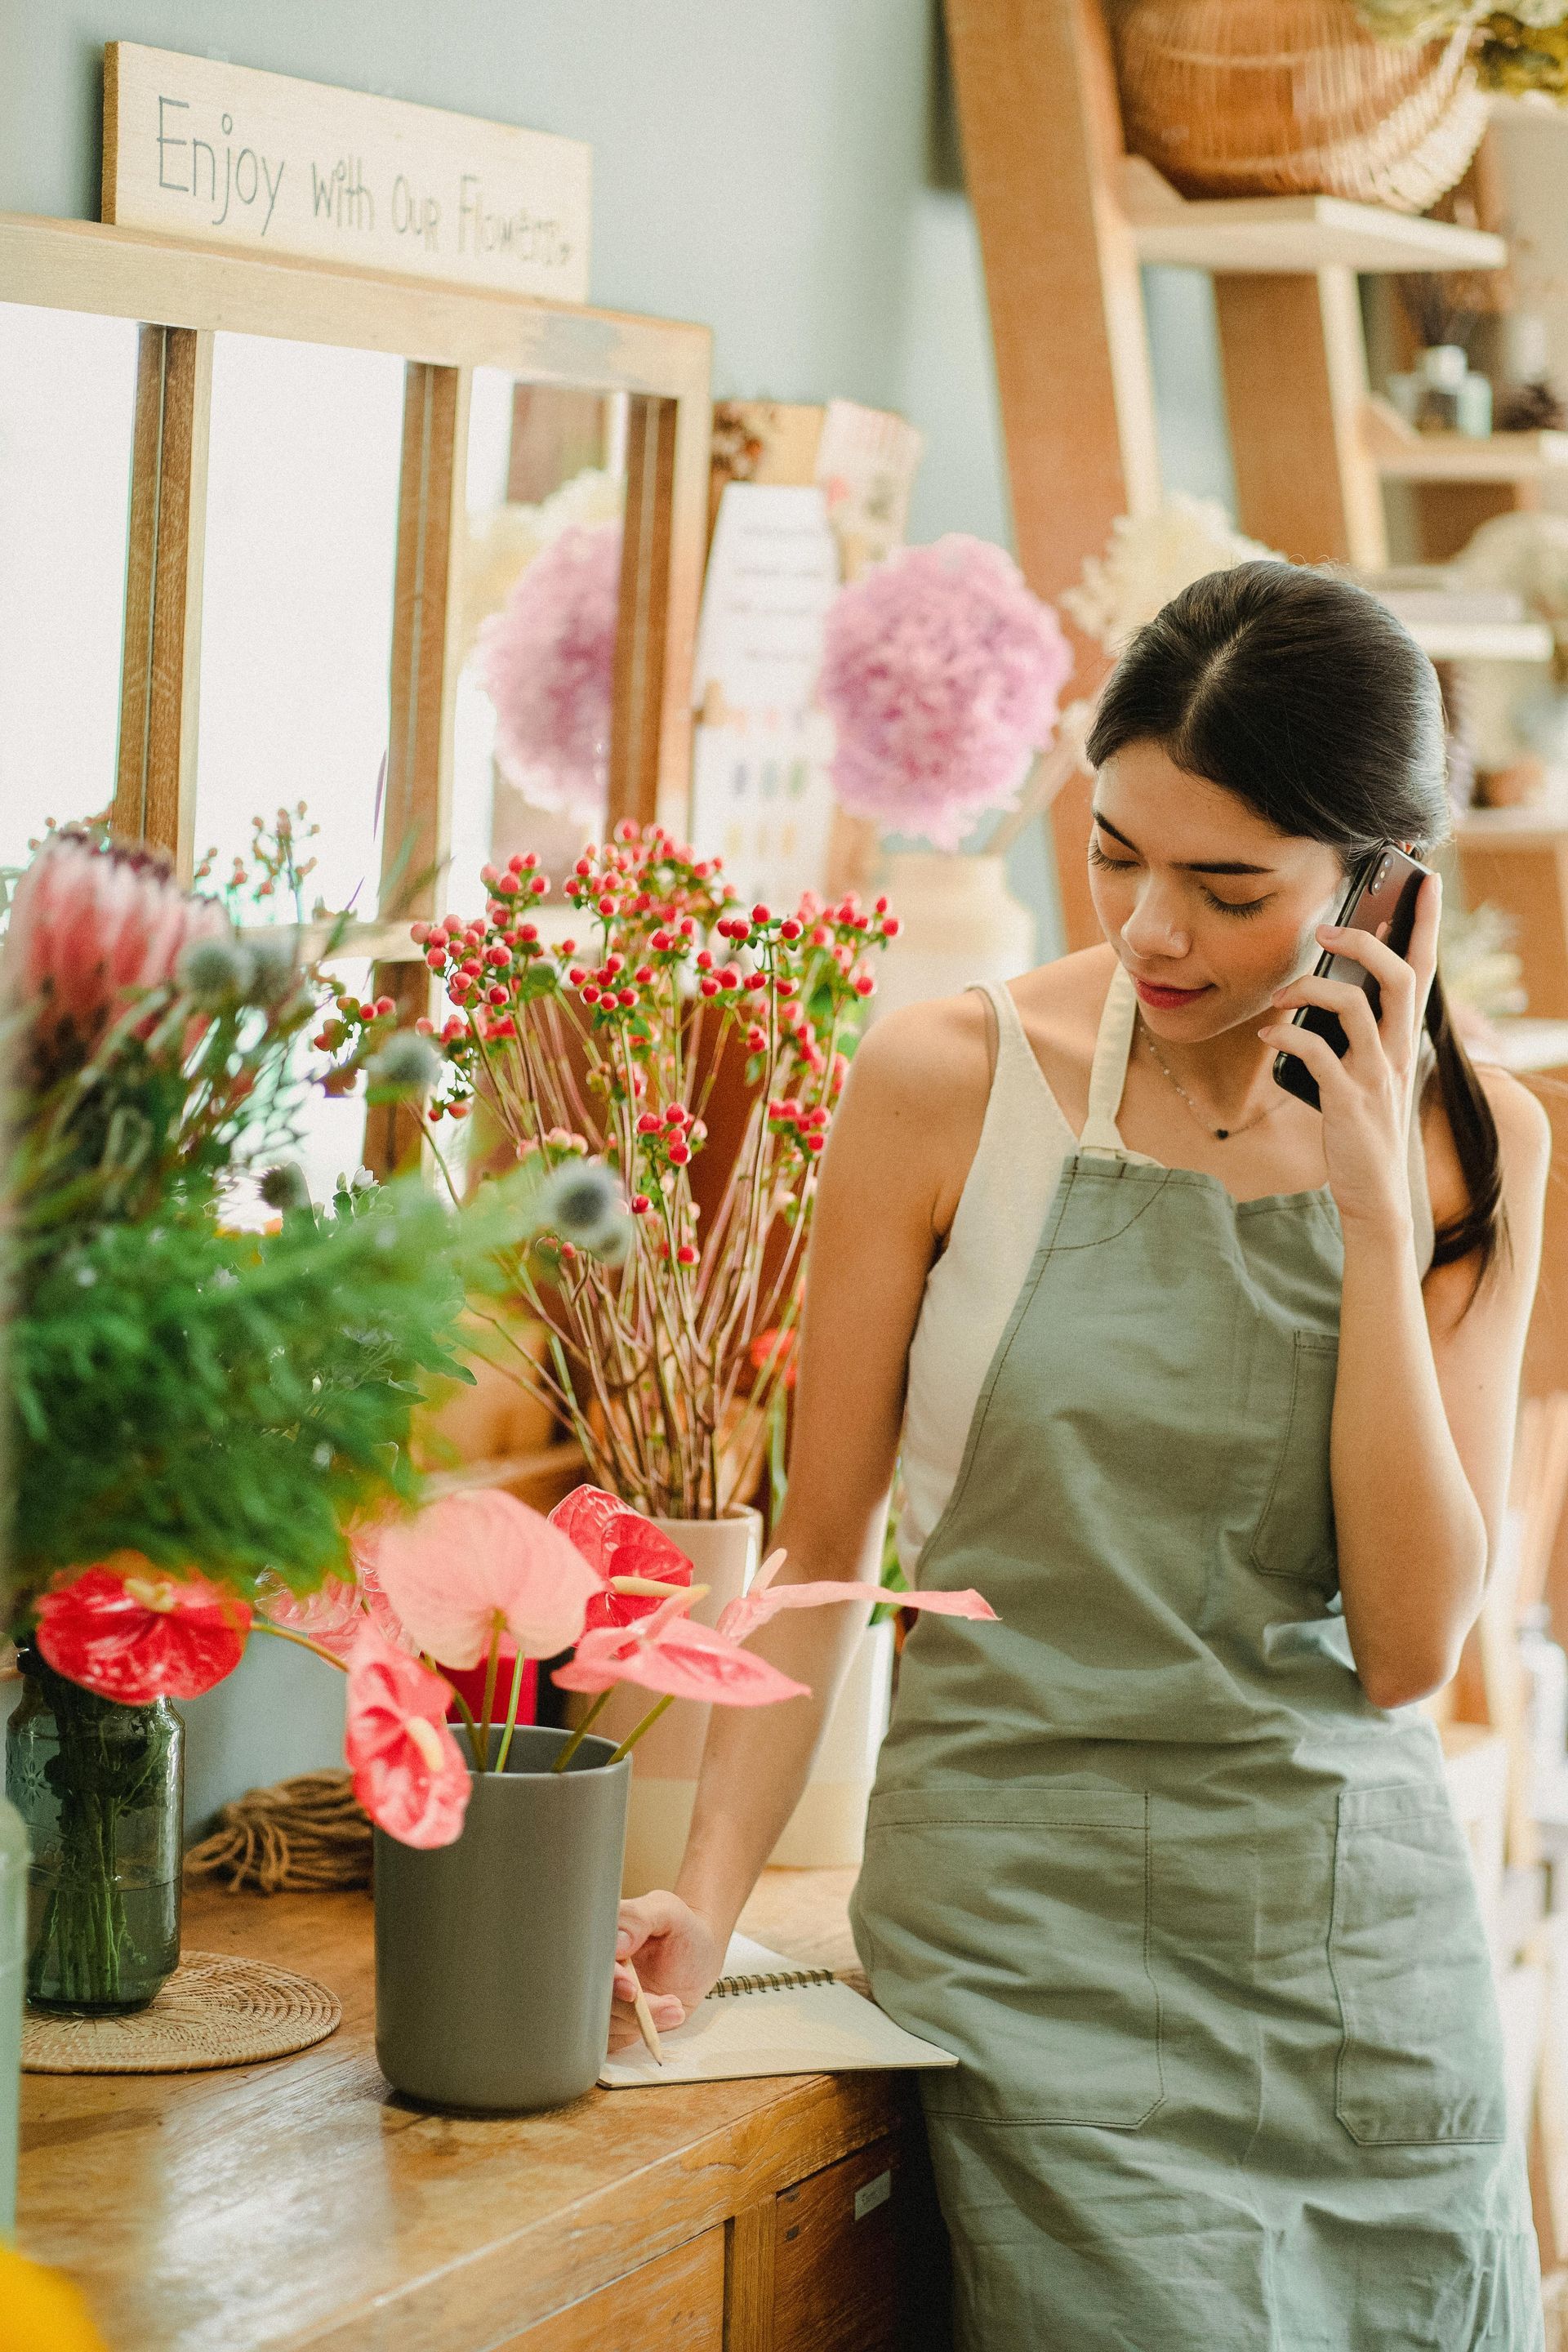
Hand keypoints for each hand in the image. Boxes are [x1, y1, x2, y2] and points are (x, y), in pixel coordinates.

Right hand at [608, 1889, 728, 2052]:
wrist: (699, 1952)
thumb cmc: (682, 1927)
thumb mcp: (667, 1911)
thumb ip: (640, 1918)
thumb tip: (616, 1943)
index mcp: (601, 1941)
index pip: (590, 1967)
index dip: (608, 1981)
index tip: (632, 1989)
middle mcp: (597, 1971)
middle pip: (594, 2001)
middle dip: (630, 2010)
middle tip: (671, 2003)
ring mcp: (606, 1997)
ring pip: (604, 2025)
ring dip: (642, 2024)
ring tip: (676, 2005)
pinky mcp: (617, 2021)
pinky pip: (612, 2041)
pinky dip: (639, 2036)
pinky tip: (668, 2016)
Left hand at [1258, 870, 1440, 1240]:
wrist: (1374, 1195)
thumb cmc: (1362, 1126)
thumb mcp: (1369, 1072)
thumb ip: (1357, 1032)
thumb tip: (1324, 987)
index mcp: (1405, 1039)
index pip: (1424, 969)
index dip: (1427, 924)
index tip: (1425, 881)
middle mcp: (1398, 1051)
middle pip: (1399, 977)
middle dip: (1366, 942)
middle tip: (1328, 930)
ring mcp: (1376, 1076)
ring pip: (1357, 1008)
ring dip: (1314, 990)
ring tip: (1282, 995)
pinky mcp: (1348, 1101)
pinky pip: (1318, 1054)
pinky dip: (1288, 1037)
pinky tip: (1268, 1035)